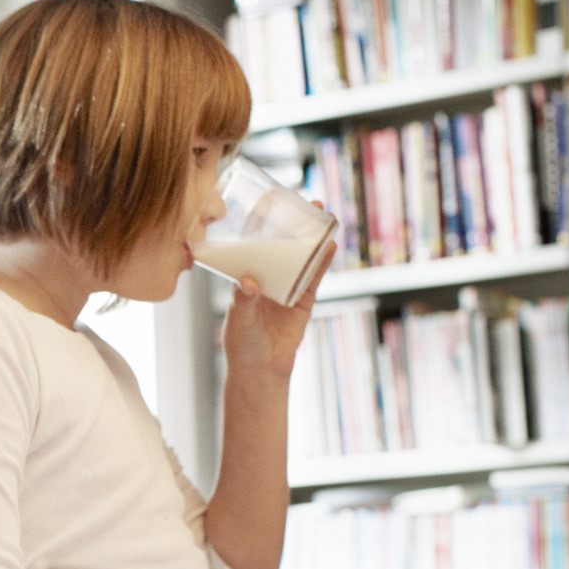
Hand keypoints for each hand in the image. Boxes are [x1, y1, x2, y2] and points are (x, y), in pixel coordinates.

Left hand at [221, 206, 335, 383]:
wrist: (261, 369)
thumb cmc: (241, 343)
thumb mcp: (238, 320)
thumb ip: (242, 301)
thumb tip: (249, 282)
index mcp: (246, 276)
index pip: (251, 243)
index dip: (259, 221)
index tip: (266, 198)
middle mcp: (267, 277)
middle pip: (281, 243)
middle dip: (292, 221)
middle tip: (303, 199)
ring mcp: (287, 286)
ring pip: (302, 255)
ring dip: (312, 235)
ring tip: (322, 213)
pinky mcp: (303, 299)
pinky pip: (315, 276)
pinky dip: (323, 261)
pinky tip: (330, 244)